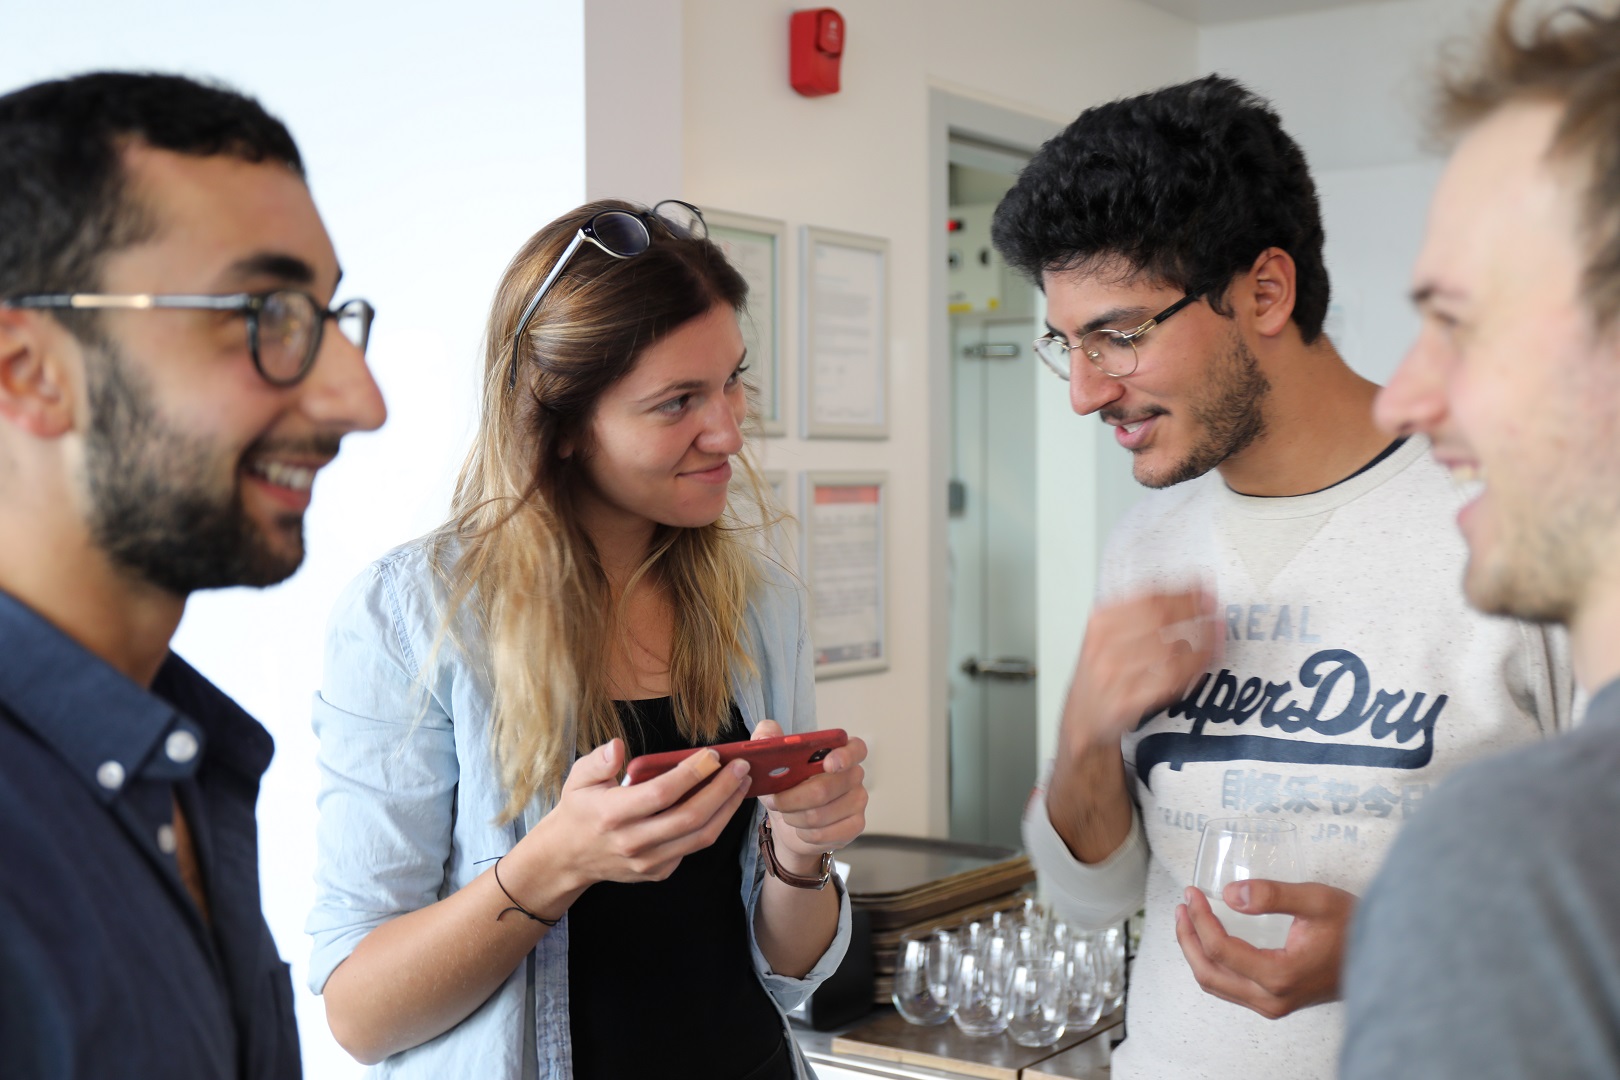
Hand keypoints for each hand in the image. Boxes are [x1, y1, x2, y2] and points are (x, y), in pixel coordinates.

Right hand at [522, 737, 752, 898]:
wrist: (569, 857)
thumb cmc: (579, 809)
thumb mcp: (578, 778)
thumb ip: (598, 760)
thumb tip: (618, 746)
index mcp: (613, 814)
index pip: (661, 793)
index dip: (691, 773)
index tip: (713, 754)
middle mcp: (633, 841)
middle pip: (690, 817)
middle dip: (722, 789)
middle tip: (742, 767)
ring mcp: (648, 861)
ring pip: (700, 837)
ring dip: (727, 808)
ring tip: (742, 783)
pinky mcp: (658, 872)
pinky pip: (693, 848)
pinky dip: (714, 825)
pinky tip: (724, 803)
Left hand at [752, 719, 867, 873]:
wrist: (790, 822)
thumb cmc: (786, 786)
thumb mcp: (771, 761)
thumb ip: (767, 739)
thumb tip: (767, 733)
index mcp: (840, 751)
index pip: (855, 749)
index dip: (844, 756)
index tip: (827, 764)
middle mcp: (854, 775)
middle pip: (825, 789)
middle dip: (791, 798)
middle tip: (775, 800)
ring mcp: (858, 801)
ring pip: (819, 815)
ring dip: (793, 817)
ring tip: (786, 813)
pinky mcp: (855, 826)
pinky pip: (823, 833)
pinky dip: (803, 833)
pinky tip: (800, 828)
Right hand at [1061, 587, 1219, 753]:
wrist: (1083, 717)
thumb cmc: (1100, 675)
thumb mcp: (1104, 636)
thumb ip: (1134, 614)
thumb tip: (1185, 593)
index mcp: (1099, 624)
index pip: (1145, 598)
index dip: (1179, 591)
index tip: (1201, 586)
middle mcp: (1103, 647)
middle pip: (1157, 617)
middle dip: (1192, 609)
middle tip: (1213, 606)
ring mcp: (1114, 674)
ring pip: (1167, 647)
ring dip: (1199, 637)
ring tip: (1216, 631)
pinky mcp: (1128, 700)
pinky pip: (1170, 677)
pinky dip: (1193, 664)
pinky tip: (1205, 657)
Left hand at [1174, 880, 1356, 1018]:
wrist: (1383, 960)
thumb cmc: (1352, 927)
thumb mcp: (1316, 900)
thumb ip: (1272, 895)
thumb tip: (1230, 894)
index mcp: (1279, 976)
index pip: (1220, 949)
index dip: (1199, 918)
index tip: (1192, 893)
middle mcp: (1271, 998)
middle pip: (1209, 972)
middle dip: (1188, 937)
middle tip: (1182, 905)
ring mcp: (1272, 1005)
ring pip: (1216, 984)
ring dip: (1195, 951)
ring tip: (1187, 918)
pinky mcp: (1274, 1002)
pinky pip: (1229, 987)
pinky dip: (1211, 962)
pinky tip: (1209, 937)